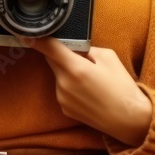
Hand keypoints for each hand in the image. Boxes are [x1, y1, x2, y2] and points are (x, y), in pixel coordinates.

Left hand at [22, 36, 152, 146]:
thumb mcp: (109, 58)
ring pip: (59, 76)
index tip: (25, 34)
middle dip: (63, 56)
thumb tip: (75, 49)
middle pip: (53, 61)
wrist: (128, 120)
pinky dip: (70, 87)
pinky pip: (62, 90)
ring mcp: (62, 98)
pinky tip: (88, 93)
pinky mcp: (64, 109)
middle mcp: (64, 84)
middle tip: (83, 59)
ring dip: (68, 72)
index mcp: (76, 69)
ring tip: (91, 81)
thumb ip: (88, 50)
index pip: (50, 49)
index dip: (37, 40)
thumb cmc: (122, 87)